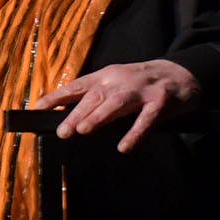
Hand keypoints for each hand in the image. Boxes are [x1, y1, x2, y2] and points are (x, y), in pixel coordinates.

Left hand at [34, 58, 200, 150]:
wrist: (181, 73)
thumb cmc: (140, 83)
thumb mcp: (114, 82)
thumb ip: (92, 96)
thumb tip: (63, 112)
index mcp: (105, 75)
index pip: (77, 85)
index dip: (58, 96)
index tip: (39, 107)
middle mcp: (120, 80)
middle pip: (95, 96)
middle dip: (77, 113)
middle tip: (62, 131)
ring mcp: (142, 90)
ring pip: (117, 102)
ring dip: (100, 116)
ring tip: (84, 130)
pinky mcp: (161, 101)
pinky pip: (147, 119)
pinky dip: (135, 133)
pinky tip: (124, 147)